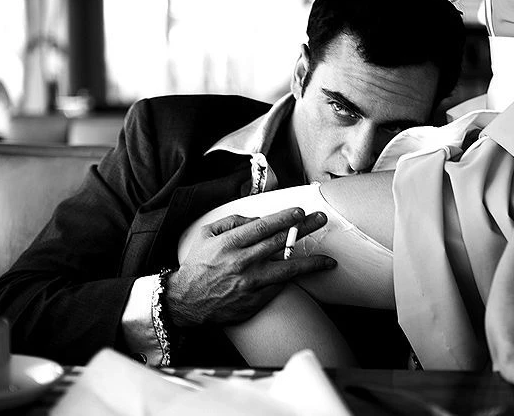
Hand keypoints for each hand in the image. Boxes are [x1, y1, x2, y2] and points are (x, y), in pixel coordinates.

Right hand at [166, 207, 336, 326]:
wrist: (185, 302)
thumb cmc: (197, 265)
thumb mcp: (206, 235)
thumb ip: (231, 222)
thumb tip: (257, 219)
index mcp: (230, 243)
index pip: (264, 226)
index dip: (285, 218)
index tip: (300, 212)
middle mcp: (242, 262)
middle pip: (280, 243)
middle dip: (304, 229)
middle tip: (321, 219)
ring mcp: (250, 283)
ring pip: (287, 270)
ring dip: (310, 263)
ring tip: (328, 261)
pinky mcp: (254, 301)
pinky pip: (278, 288)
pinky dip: (291, 280)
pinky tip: (303, 275)